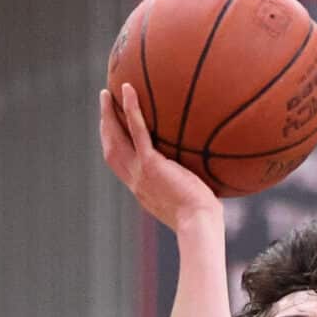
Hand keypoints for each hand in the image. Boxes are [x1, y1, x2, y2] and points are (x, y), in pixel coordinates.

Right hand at [98, 82, 220, 227]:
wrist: (199, 226)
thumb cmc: (204, 218)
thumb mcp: (193, 200)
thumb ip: (192, 183)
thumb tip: (212, 169)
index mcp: (143, 189)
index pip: (122, 165)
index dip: (114, 146)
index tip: (114, 130)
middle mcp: (136, 181)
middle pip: (111, 149)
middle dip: (105, 126)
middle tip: (105, 104)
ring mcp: (140, 172)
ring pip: (116, 139)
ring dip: (109, 114)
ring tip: (108, 92)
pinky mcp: (151, 165)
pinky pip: (137, 132)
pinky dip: (131, 110)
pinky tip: (129, 90)